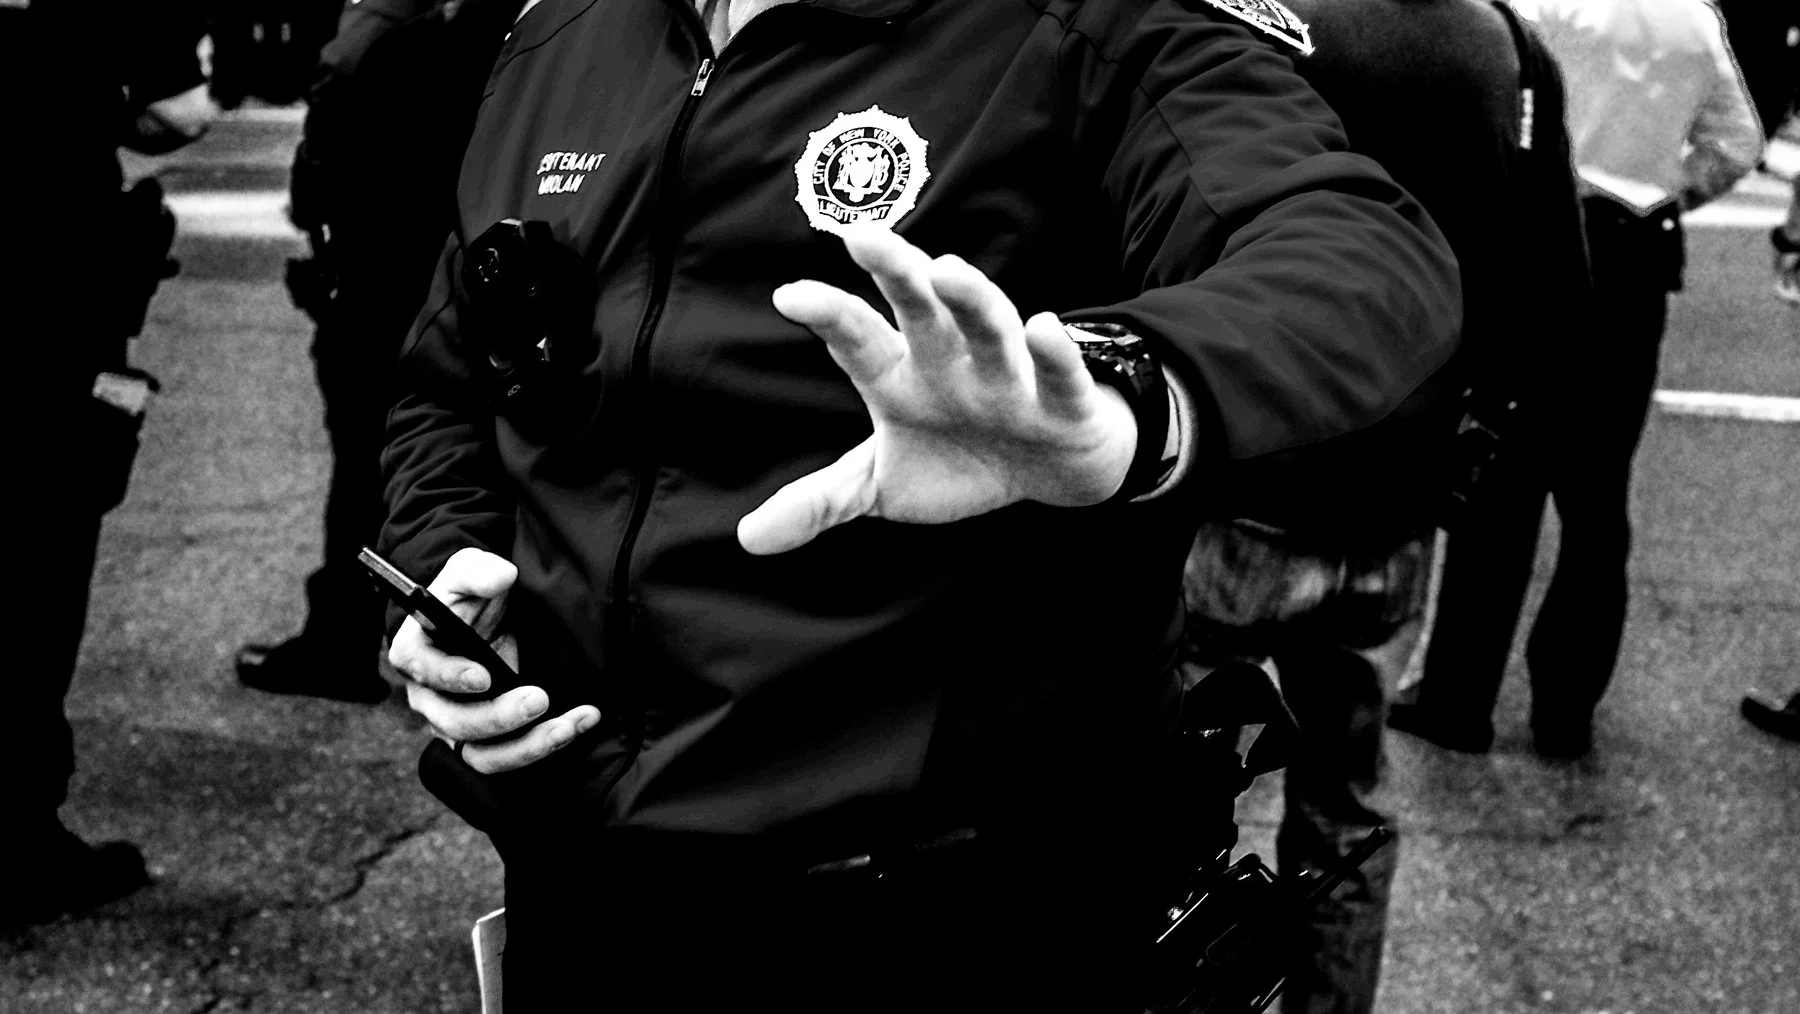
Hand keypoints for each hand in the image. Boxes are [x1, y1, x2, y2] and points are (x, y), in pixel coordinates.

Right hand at [387, 547, 600, 773]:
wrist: (486, 618)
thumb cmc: (469, 594)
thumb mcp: (471, 569)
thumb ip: (480, 570)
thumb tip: (500, 577)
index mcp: (417, 653)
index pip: (423, 671)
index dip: (450, 677)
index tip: (484, 676)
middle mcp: (432, 698)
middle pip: (454, 723)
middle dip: (497, 717)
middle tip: (539, 699)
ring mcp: (459, 724)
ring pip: (482, 756)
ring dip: (527, 747)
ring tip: (568, 726)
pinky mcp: (490, 740)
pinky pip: (512, 756)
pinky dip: (547, 745)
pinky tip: (582, 722)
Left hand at [737, 227, 1137, 554]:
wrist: (1053, 470)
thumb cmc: (961, 458)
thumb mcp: (883, 484)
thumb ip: (820, 500)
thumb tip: (748, 539)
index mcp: (901, 376)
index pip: (858, 340)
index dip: (828, 316)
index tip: (787, 296)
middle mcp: (951, 363)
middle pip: (920, 310)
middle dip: (894, 273)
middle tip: (862, 236)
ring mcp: (1008, 378)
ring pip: (989, 328)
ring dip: (972, 299)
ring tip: (946, 271)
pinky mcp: (1062, 401)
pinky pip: (1060, 375)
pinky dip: (1055, 354)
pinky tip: (1043, 328)